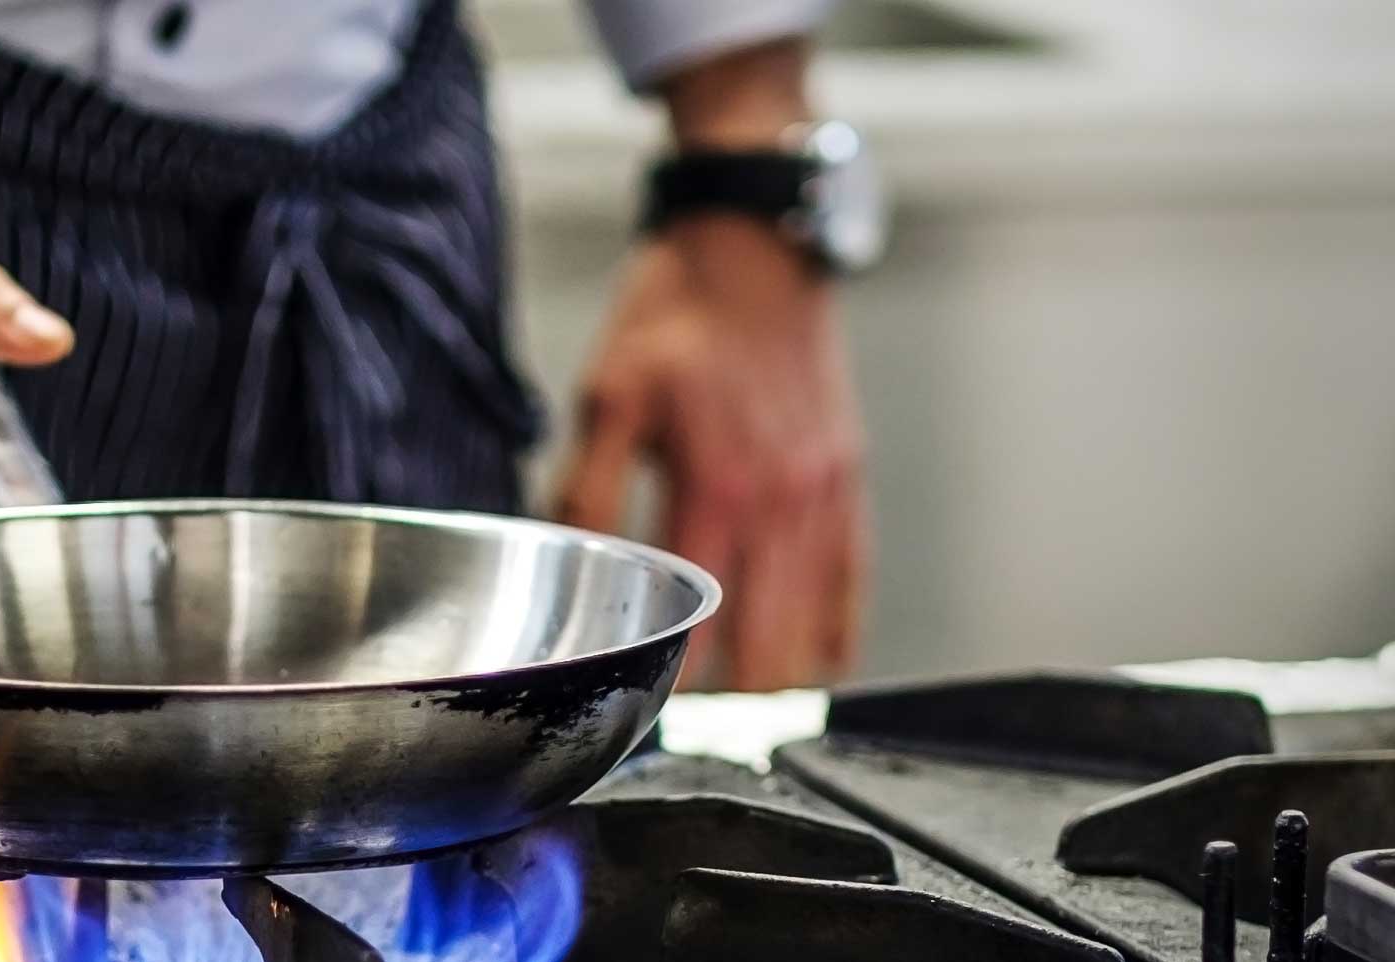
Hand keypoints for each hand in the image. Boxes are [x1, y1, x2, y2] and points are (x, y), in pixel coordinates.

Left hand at [553, 215, 866, 689]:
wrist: (754, 250)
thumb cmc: (677, 315)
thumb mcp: (608, 393)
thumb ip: (586, 488)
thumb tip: (558, 560)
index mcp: (717, 487)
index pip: (700, 623)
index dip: (676, 680)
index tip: (651, 711)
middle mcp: (782, 504)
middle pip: (771, 649)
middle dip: (734, 703)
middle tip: (695, 725)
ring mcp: (824, 495)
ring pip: (816, 627)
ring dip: (782, 676)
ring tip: (743, 712)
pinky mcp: (847, 479)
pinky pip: (851, 581)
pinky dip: (832, 630)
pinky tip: (812, 659)